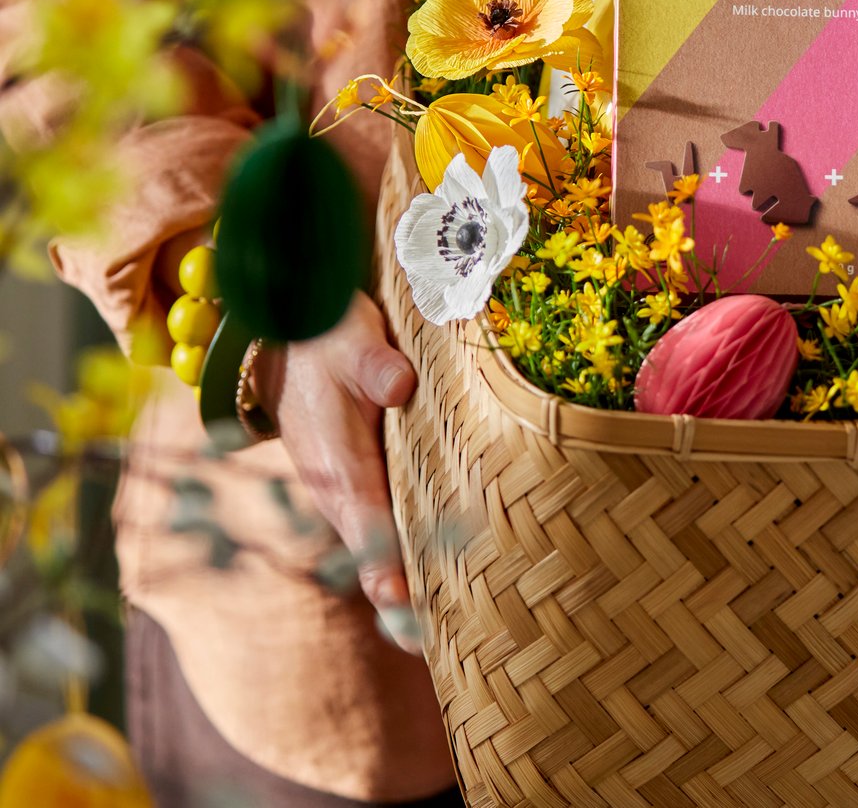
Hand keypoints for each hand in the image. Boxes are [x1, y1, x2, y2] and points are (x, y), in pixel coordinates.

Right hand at [250, 290, 420, 649]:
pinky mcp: (360, 483)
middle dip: (400, 597)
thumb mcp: (350, 341)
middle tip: (434, 642)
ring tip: (444, 631)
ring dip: (404, 584)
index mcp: (335, 460)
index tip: (401, 605)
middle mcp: (337, 487)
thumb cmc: (326, 340)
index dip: (383, 565)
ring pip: (377, 545)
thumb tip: (400, 385)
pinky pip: (382, 526)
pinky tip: (439, 580)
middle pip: (370, 553)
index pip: (362, 522)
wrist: (288, 340)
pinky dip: (404, 554)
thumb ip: (376, 366)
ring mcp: (347, 489)